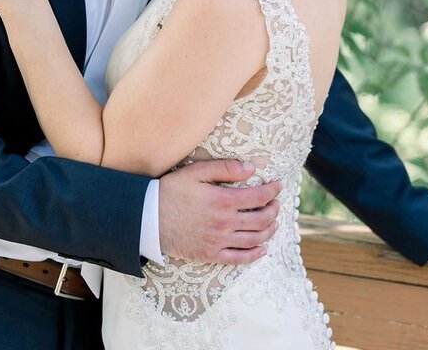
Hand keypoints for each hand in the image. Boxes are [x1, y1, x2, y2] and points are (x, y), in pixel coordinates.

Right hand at [158, 160, 279, 263]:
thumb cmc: (171, 190)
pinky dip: (255, 254)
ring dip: (269, 230)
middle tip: (276, 203)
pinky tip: (262, 248)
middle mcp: (225, 223)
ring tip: (273, 222)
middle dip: (274, 210)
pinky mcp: (211, 254)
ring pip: (255, 239)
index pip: (258, 196)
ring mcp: (219, 241)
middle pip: (261, 219)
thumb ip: (225, 168)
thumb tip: (251, 168)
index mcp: (223, 200)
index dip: (272, 190)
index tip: (278, 185)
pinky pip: (239, 258)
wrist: (149, 218)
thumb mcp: (196, 171)